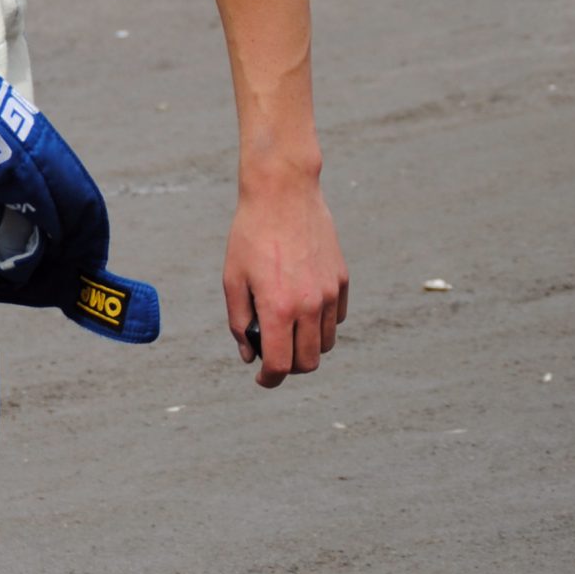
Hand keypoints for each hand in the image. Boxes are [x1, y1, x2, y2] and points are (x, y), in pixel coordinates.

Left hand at [223, 176, 348, 387]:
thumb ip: (240, 323)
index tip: (262, 379)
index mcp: (279, 309)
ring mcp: (330, 293)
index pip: (280, 365)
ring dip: (307, 346)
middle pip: (308, 362)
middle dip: (289, 366)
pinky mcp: (341, 279)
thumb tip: (249, 355)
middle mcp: (310, 305)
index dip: (269, 380)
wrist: (283, 193)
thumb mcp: (233, 280)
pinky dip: (321, 323)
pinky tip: (302, 307)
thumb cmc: (250, 235)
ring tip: (286, 329)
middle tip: (271, 353)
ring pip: (326, 342)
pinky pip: (338, 318)